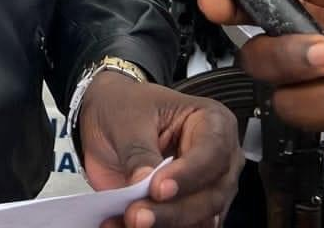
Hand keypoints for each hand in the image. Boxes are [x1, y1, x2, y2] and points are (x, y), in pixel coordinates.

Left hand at [78, 73, 241, 226]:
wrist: (104, 119)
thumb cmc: (125, 107)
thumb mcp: (127, 119)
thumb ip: (138, 152)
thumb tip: (144, 183)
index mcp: (212, 122)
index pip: (211, 154)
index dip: (187, 175)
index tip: (157, 187)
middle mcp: (219, 159)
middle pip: (210, 196)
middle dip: (172, 210)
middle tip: (136, 215)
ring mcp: (207, 189)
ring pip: (199, 220)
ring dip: (163, 225)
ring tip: (127, 221)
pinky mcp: (188, 211)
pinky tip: (122, 226)